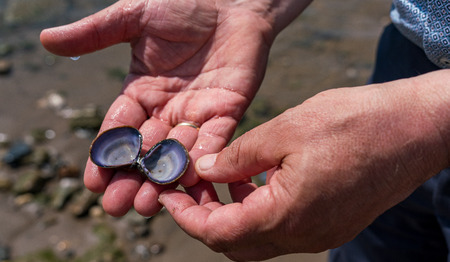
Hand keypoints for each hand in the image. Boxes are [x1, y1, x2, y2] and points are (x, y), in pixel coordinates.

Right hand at [40, 0, 275, 216]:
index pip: (119, 129)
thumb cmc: (183, 3)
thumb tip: (47, 41)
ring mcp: (198, 111)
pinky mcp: (228, 110)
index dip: (106, 155)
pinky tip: (188, 181)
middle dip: (131, 178)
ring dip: (162, 179)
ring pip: (177, 152)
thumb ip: (96, 33)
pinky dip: (202, 159)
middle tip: (117, 206)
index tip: (92, 182)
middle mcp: (168, 108)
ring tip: (147, 206)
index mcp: (143, 91)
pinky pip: (213, 139)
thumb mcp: (133, 16)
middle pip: (146, 150)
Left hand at [159, 73, 449, 260]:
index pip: (219, 233)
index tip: (169, 197)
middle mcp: (303, 235)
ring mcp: (320, 233)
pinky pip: (283, 229)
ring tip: (221, 181)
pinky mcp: (332, 223)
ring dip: (232, 216)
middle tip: (191, 188)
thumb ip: (239, 156)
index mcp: (287, 215)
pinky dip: (259, 212)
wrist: (414, 129)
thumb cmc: (355, 123)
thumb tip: (206, 170)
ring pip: (259, 239)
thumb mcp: (285, 130)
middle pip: (236, 244)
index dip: (187, 217)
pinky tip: (255, 182)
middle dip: (205, 219)